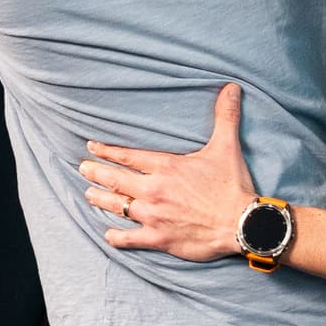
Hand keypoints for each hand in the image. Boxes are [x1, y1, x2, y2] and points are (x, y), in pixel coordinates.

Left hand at [84, 83, 261, 263]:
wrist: (242, 224)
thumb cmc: (232, 185)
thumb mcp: (226, 146)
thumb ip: (224, 116)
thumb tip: (231, 87)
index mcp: (166, 167)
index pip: (127, 156)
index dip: (106, 150)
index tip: (91, 147)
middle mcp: (154, 190)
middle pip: (115, 179)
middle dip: (95, 172)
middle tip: (83, 168)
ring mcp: (154, 216)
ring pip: (116, 206)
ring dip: (99, 199)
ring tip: (88, 194)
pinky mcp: (159, 238)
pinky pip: (128, 238)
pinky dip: (116, 236)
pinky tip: (108, 233)